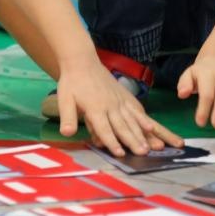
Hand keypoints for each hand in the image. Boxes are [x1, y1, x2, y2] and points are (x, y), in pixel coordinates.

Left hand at [54, 62, 182, 155]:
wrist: (83, 61)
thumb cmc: (72, 83)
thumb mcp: (64, 100)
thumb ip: (68, 117)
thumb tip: (67, 133)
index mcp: (95, 108)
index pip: (104, 128)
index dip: (112, 142)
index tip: (120, 154)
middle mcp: (110, 105)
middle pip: (122, 126)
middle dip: (132, 141)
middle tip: (142, 154)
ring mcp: (119, 100)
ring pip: (132, 120)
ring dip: (141, 134)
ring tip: (149, 147)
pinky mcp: (124, 96)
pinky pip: (135, 109)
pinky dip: (144, 119)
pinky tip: (150, 127)